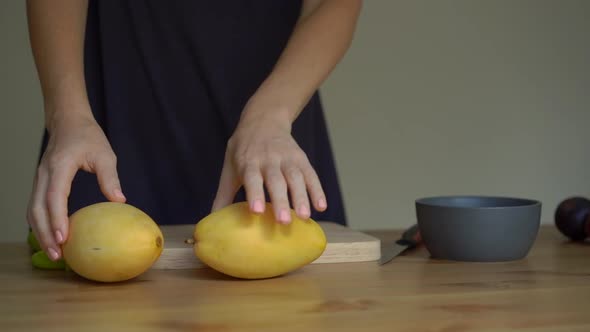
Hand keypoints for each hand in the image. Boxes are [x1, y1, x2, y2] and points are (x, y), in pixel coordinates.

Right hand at [26, 105, 125, 260]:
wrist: (68, 122)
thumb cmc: (88, 137)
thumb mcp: (105, 154)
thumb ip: (110, 178)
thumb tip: (120, 201)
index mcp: (60, 166)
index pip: (54, 196)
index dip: (57, 218)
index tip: (63, 237)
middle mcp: (44, 174)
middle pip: (37, 208)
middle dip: (45, 233)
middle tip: (57, 255)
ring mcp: (39, 178)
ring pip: (32, 210)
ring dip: (40, 232)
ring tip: (54, 252)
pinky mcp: (40, 183)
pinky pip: (35, 206)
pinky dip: (40, 224)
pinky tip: (51, 237)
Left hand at [211, 107, 326, 223]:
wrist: (264, 119)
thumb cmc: (243, 150)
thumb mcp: (230, 168)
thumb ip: (223, 195)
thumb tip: (212, 221)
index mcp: (249, 162)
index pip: (252, 179)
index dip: (255, 194)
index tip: (257, 211)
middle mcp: (269, 159)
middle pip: (277, 181)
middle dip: (281, 201)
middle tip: (284, 222)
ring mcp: (288, 158)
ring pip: (296, 177)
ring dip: (302, 197)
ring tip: (305, 217)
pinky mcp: (301, 159)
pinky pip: (311, 175)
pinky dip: (317, 190)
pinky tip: (321, 206)